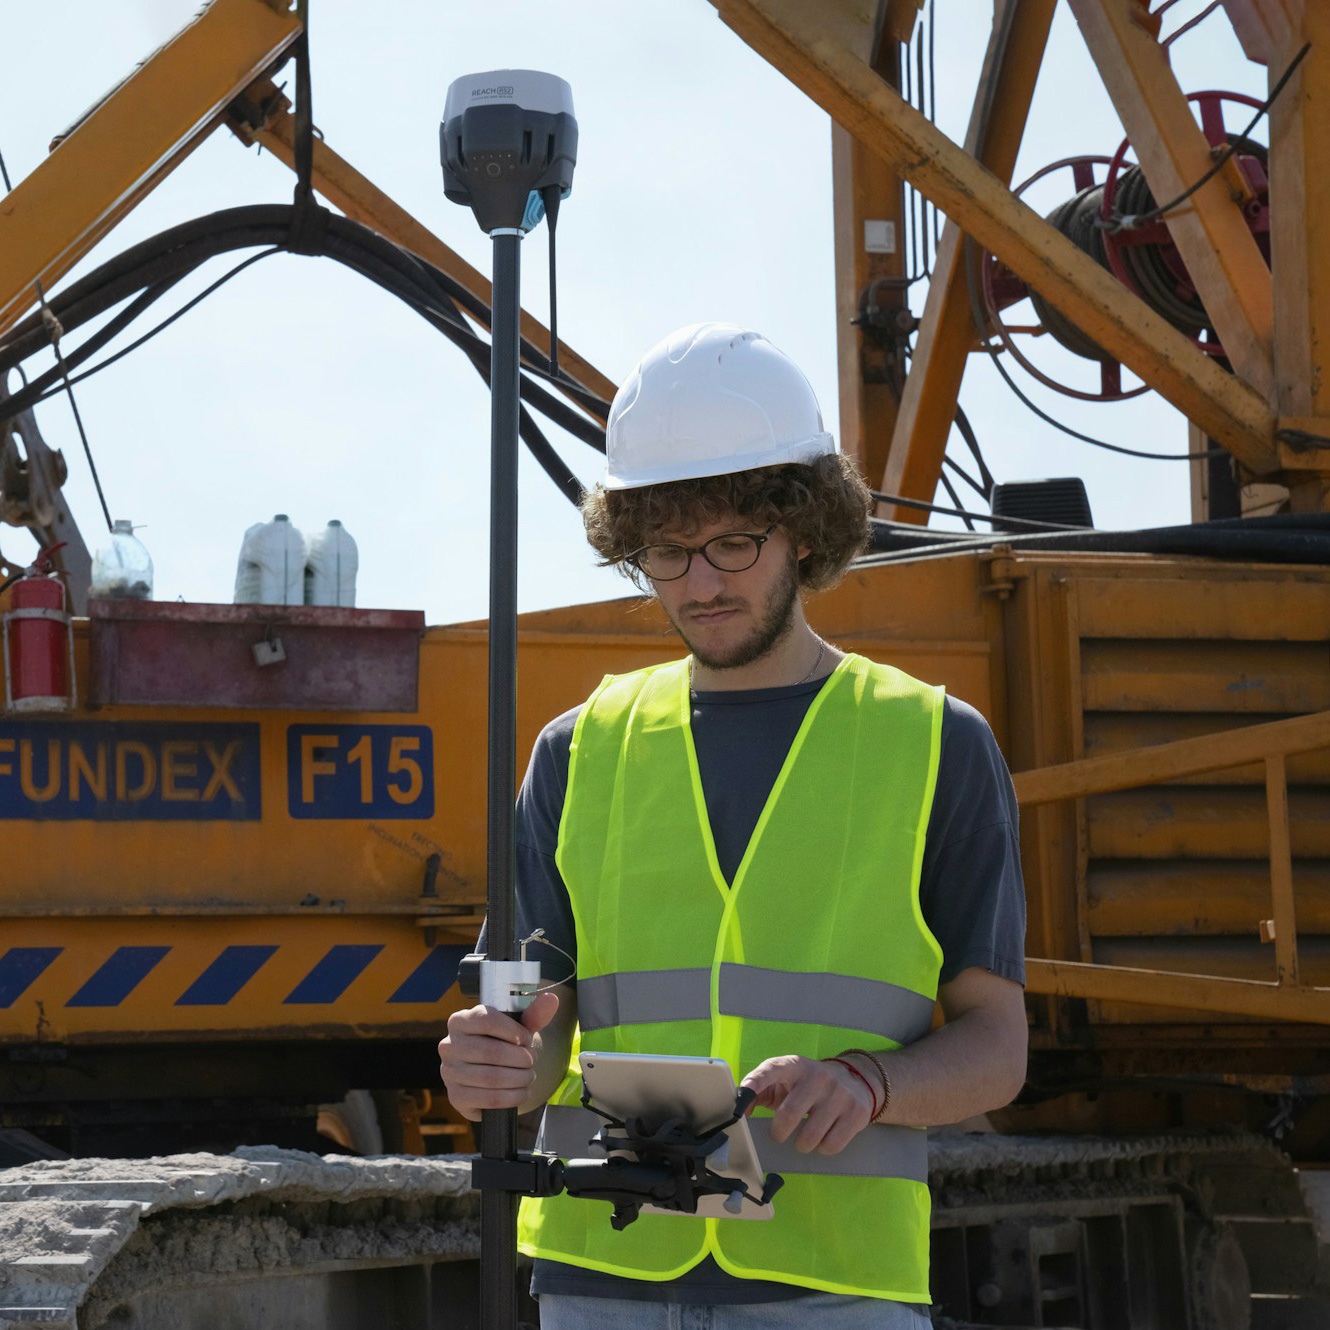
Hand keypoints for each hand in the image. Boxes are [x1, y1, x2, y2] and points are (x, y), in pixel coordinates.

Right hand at [437, 990, 560, 1121]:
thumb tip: (551, 999)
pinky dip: (511, 1097)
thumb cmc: (504, 1043)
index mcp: (460, 1020)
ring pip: (491, 1077)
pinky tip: (521, 1092)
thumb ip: (534, 1014)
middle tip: (532, 1061)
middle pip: (491, 1051)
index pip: (486, 1020)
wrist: (493, 1072)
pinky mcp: (456, 1097)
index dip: (513, 1031)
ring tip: (529, 1076)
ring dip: (519, 1079)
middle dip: (520, 1058)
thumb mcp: (518, 1027)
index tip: (526, 1039)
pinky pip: (488, 1099)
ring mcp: (449, 1072)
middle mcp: (449, 1045)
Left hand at [740, 1054, 873, 1154]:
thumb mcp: (784, 1079)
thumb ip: (758, 1090)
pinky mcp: (856, 1112)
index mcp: (794, 1065)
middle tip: (780, 1134)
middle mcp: (817, 1077)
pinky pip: (831, 1145)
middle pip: (789, 1115)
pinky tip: (823, 1137)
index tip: (740, 1102)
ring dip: (801, 1144)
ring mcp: (839, 1094)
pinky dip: (823, 1148)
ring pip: (810, 1137)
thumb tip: (740, 1111)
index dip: (754, 1085)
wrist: (854, 1079)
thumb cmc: (807, 1085)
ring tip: (803, 1136)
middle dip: (779, 1133)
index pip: (770, 1070)